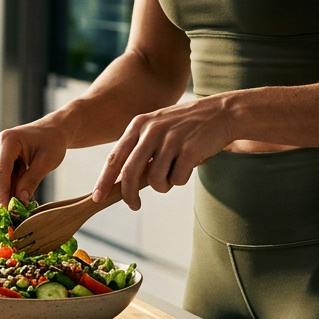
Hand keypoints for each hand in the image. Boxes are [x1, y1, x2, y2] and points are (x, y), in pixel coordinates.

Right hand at [0, 122, 68, 204]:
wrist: (52, 130)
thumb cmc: (52, 142)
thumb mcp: (46, 162)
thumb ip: (31, 181)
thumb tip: (20, 202)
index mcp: (8, 140)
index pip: (0, 173)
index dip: (2, 194)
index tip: (8, 211)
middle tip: (13, 213)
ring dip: (2, 192)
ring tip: (20, 199)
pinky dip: (5, 186)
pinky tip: (18, 189)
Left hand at [92, 95, 235, 210]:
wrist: (221, 113)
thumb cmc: (185, 125)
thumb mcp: (156, 128)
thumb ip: (138, 149)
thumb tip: (120, 181)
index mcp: (138, 125)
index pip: (115, 157)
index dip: (104, 180)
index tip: (97, 197)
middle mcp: (151, 130)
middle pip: (130, 173)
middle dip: (129, 195)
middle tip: (134, 205)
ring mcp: (170, 140)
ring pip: (155, 181)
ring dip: (164, 185)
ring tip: (174, 172)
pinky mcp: (189, 150)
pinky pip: (177, 180)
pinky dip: (181, 180)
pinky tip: (188, 166)